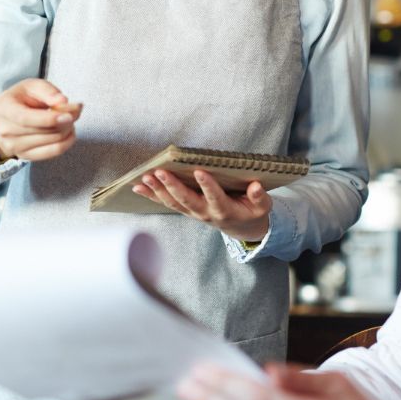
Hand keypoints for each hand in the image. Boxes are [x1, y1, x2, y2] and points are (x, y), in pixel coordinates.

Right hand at [0, 78, 81, 162]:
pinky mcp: (26, 156)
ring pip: (52, 142)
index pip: (26, 119)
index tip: (68, 115)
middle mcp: (7, 131)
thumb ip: (47, 91)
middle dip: (66, 120)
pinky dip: (67, 141)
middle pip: (44, 131)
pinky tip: (69, 130)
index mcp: (5, 110)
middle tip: (76, 108)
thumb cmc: (17, 100)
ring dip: (68, 129)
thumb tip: (63, 101)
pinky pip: (54, 152)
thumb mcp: (29, 86)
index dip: (49, 119)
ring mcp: (16, 147)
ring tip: (70, 117)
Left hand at [132, 168, 271, 240]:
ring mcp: (193, 213)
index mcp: (225, 211)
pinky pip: (166, 203)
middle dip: (172, 186)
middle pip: (186, 200)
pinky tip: (138, 185)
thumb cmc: (252, 212)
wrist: (242, 229)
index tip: (199, 171)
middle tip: (160, 172)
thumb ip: (259, 198)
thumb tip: (256, 186)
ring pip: (172, 202)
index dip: (207, 186)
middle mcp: (205, 213)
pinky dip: (151, 195)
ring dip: (157, 190)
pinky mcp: (186, 210)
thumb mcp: (262, 207)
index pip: (215, 197)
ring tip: (145, 177)